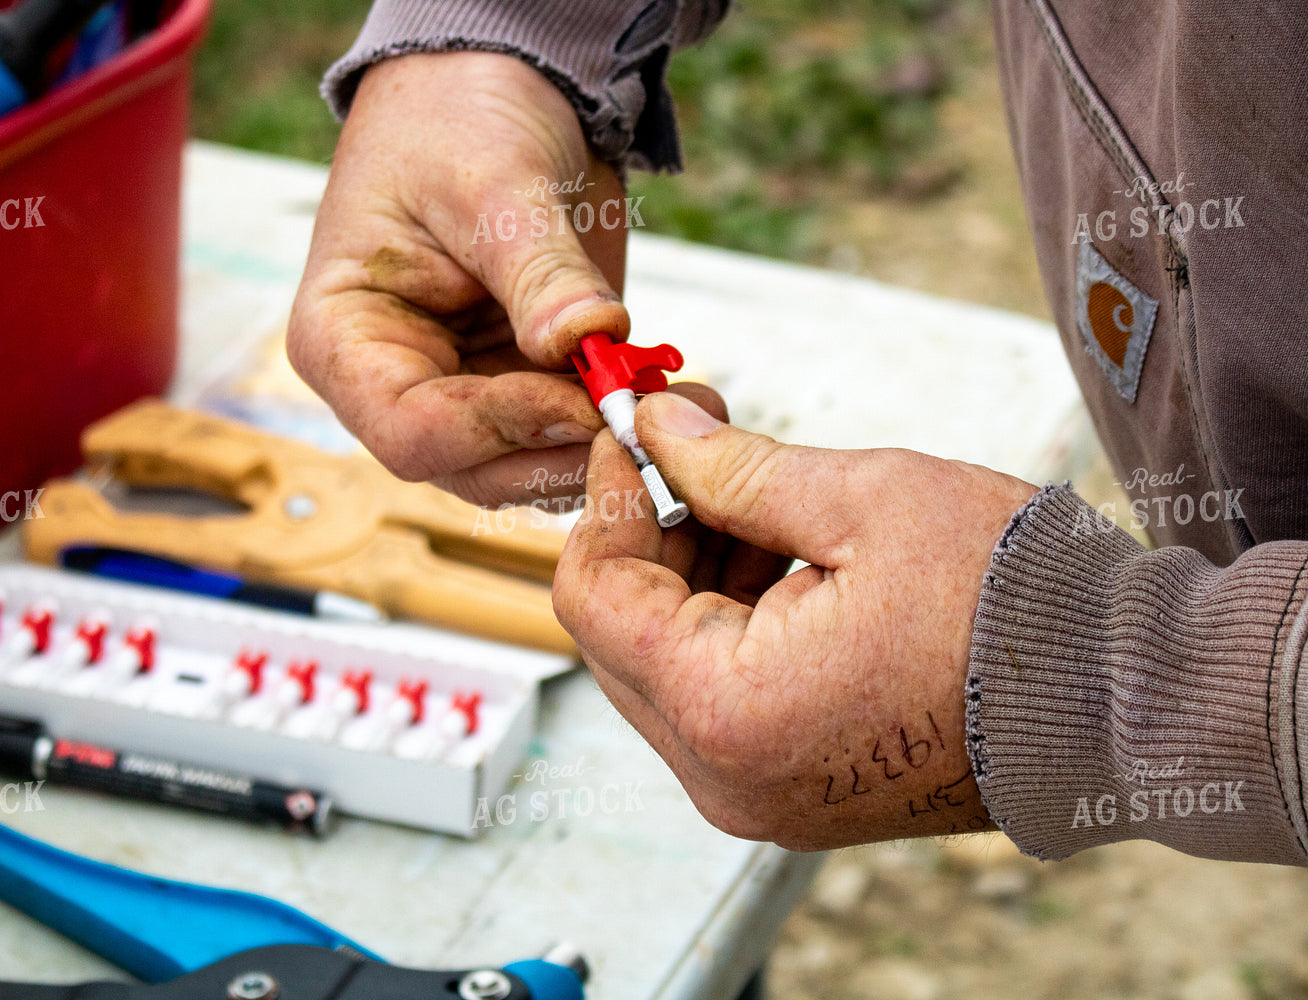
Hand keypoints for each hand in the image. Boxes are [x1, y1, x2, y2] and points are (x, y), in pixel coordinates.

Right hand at [288, 52, 721, 506]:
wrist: (497, 83)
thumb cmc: (456, 119)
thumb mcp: (494, 184)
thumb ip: (539, 272)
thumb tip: (587, 339)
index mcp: (346, 342)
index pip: (412, 430)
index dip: (501, 429)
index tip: (584, 399)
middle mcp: (399, 384)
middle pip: (475, 469)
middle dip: (560, 451)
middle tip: (640, 413)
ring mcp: (467, 393)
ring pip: (530, 468)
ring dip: (601, 448)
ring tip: (670, 401)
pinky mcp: (528, 386)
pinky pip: (571, 435)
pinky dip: (620, 423)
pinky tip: (669, 391)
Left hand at [552, 392, 1038, 850]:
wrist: (1121, 697)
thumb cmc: (1009, 598)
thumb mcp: (862, 501)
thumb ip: (731, 468)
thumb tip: (653, 429)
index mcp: (727, 711)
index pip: (594, 595)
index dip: (606, 498)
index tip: (635, 428)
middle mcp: (725, 775)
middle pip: (623, 633)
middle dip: (651, 531)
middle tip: (699, 442)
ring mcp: (759, 793)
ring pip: (669, 662)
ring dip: (694, 572)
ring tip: (761, 495)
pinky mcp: (795, 790)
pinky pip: (723, 695)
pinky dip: (734, 621)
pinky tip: (788, 556)